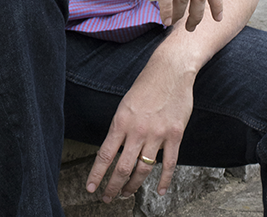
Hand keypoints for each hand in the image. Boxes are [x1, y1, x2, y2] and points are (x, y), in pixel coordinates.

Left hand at [85, 54, 193, 200]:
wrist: (170, 70)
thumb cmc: (147, 84)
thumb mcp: (126, 103)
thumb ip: (121, 127)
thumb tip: (114, 148)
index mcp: (121, 121)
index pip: (105, 154)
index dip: (97, 174)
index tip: (91, 188)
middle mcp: (137, 130)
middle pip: (123, 168)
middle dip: (113, 187)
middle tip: (108, 197)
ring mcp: (157, 134)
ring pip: (143, 170)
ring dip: (133, 186)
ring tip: (127, 194)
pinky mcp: (175, 135)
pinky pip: (169, 164)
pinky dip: (164, 181)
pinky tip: (160, 191)